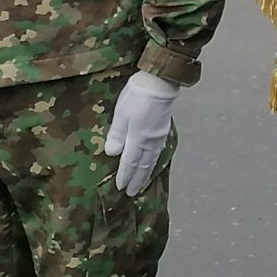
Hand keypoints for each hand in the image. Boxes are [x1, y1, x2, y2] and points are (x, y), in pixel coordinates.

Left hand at [103, 71, 179, 196]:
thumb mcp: (121, 114)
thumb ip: (117, 135)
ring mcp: (159, 136)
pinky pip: (158, 152)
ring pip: (152, 160)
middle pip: (143, 165)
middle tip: (131, 193)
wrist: (159, 82)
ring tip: (142, 184)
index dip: (125, 175)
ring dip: (146, 174)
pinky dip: (154, 163)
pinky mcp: (163, 130)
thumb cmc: (136, 96)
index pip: (130, 162)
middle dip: (137, 180)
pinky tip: (152, 164)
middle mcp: (150, 141)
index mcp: (138, 138)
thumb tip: (112, 154)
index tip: (120, 188)